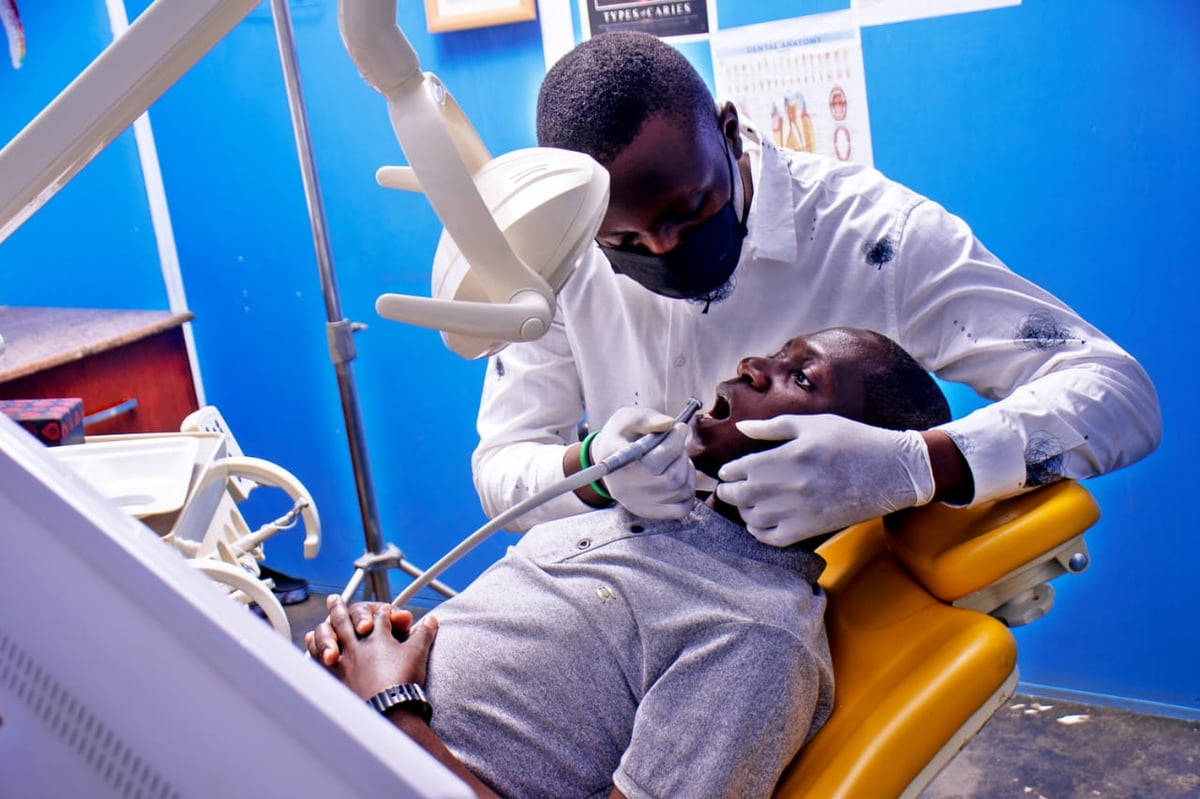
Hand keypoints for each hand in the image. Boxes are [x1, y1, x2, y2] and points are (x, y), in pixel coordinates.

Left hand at [307, 596, 437, 700]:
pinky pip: (319, 656)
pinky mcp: (333, 677)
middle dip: (343, 608)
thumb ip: (423, 634)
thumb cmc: (402, 681)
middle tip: (334, 599)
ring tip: (322, 619)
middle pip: (348, 619)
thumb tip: (432, 620)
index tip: (385, 611)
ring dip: (327, 625)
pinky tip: (311, 642)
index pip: (380, 616)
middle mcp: (357, 644)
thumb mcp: (417, 654)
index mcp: (378, 636)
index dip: (384, 612)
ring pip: (330, 634)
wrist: (387, 709)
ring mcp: (343, 659)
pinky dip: (315, 647)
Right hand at [591, 407, 695, 518]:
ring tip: (677, 457)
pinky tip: (681, 475)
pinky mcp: (649, 512)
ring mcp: (639, 505)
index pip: (658, 458)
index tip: (680, 427)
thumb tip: (670, 424)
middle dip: (682, 454)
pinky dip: (688, 491)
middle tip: (677, 441)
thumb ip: (647, 418)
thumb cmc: (619, 437)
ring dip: (687, 470)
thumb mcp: (626, 419)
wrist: (606, 460)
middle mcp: (628, 490)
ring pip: (681, 490)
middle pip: (673, 477)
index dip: (676, 440)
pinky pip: (681, 509)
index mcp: (619, 465)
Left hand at [715, 414, 934, 545]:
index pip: (743, 468)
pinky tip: (761, 522)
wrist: (892, 470)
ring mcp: (802, 509)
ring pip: (754, 518)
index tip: (727, 472)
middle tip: (727, 489)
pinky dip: (760, 532)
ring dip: (744, 511)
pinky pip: (774, 538)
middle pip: (743, 495)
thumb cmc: (853, 440)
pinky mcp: (812, 528)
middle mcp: (792, 485)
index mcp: (790, 455)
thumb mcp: (813, 424)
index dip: (729, 471)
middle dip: (728, 492)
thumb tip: (742, 429)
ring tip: (746, 504)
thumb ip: (774, 427)